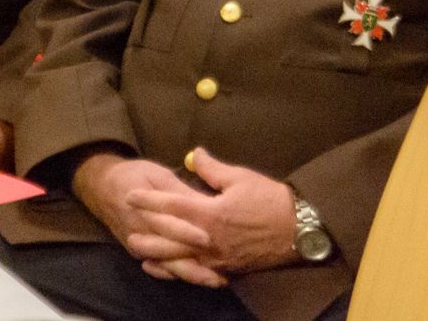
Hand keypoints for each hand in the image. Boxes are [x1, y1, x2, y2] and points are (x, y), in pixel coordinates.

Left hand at [81, 149, 298, 286]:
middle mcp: (210, 239)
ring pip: (181, 260)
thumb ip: (212, 169)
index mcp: (210, 213)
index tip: (131, 194)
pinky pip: (199, 272)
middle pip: (170, 239)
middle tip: (127, 230)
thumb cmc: (270, 200)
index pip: (171, 206)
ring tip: (141, 253)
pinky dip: (182, 272)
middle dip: (147, 234)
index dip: (149, 200)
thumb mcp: (240, 177)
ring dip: (159, 256)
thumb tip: (195, 154)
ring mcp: (219, 258)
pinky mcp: (229, 268)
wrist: (300, 229)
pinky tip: (172, 270)